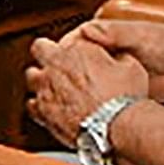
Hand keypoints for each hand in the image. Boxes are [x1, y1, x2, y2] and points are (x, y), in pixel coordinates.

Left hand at [25, 34, 153, 144]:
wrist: (115, 126)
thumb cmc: (125, 96)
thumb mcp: (131, 66)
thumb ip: (117, 56)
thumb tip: (115, 56)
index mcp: (76, 48)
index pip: (67, 38)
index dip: (74, 46)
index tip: (81, 55)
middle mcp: (54, 65)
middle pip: (40, 49)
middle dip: (48, 54)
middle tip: (61, 65)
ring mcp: (44, 87)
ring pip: (32, 76)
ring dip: (42, 79)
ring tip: (57, 88)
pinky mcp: (41, 111)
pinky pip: (32, 104)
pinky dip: (40, 105)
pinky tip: (53, 109)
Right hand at [65, 12, 163, 106]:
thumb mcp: (138, 35)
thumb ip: (114, 33)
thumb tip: (88, 31)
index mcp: (99, 38)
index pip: (67, 47)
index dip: (58, 59)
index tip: (54, 71)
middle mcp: (100, 57)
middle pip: (71, 70)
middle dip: (64, 81)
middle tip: (61, 93)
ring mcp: (109, 77)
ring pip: (83, 88)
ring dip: (77, 97)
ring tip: (74, 106)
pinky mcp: (119, 93)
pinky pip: (100, 101)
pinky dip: (94, 107)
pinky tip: (93, 113)